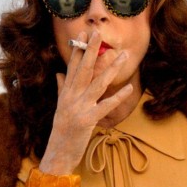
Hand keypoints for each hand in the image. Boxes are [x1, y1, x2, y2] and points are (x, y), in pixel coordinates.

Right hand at [40, 31, 132, 173]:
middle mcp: (71, 97)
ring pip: (97, 83)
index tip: (84, 33)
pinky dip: (118, 96)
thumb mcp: (60, 107)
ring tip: (123, 55)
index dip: (78, 49)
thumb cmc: (61, 131)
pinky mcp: (88, 120)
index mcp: (66, 93)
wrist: (57, 153)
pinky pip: (106, 105)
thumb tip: (59, 73)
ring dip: (111, 68)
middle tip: (98, 33)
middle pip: (83, 69)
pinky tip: (129, 87)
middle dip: (91, 50)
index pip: (72, 66)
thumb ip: (61, 88)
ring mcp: (79, 107)